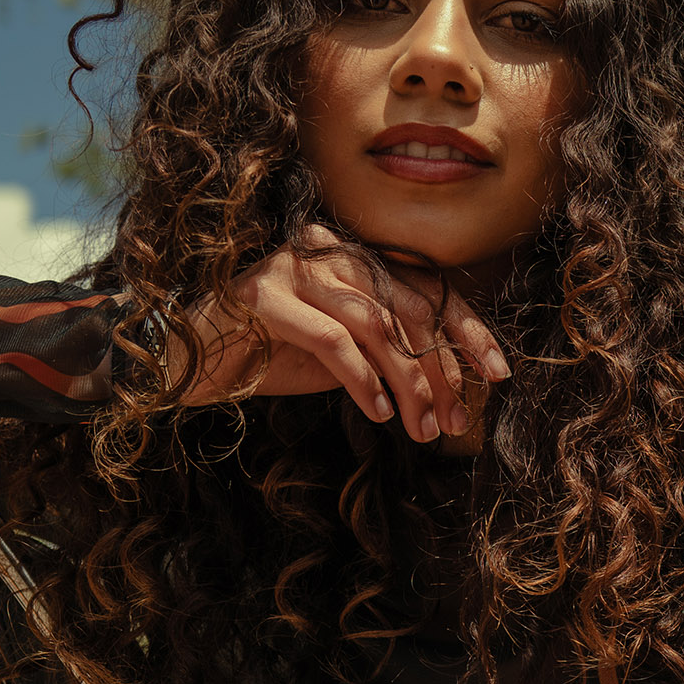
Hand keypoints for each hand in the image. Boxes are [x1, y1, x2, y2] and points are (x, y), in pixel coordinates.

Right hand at [166, 224, 508, 441]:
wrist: (185, 363)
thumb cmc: (268, 359)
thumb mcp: (344, 359)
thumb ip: (390, 356)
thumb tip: (453, 387)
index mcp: (355, 261)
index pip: (427, 290)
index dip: (468, 331)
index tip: (498, 376)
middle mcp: (330, 253)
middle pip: (409, 308)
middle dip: (441, 370)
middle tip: (453, 420)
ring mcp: (294, 267)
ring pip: (376, 324)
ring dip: (407, 384)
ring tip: (420, 430)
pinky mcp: (263, 294)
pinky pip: (332, 339)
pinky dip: (362, 379)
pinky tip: (378, 413)